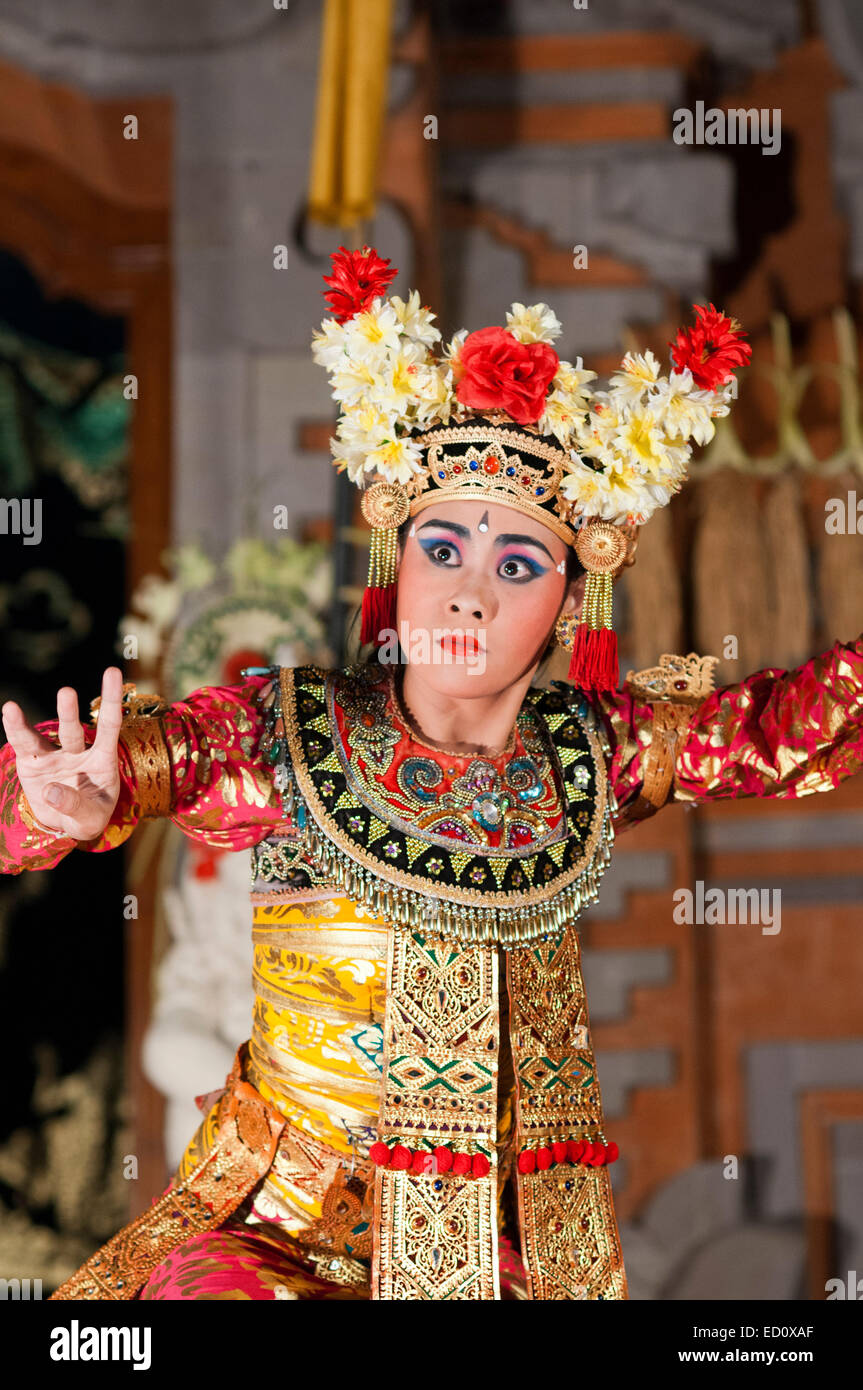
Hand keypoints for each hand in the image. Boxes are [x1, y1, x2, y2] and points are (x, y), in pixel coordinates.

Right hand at [1, 666, 123, 840]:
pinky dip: (15, 729)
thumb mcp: (89, 821)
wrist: (65, 823)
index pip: (108, 726)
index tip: (112, 672)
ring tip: (19, 707)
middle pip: (73, 730)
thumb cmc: (86, 817)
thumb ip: (75, 806)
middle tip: (66, 693)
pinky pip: (23, 745)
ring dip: (32, 723)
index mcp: (102, 760)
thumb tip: (51, 790)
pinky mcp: (33, 762)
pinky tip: (10, 712)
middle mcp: (78, 751)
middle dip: (69, 713)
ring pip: (46, 735)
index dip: (111, 700)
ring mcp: (54, 755)